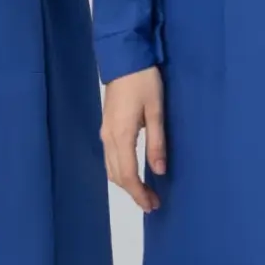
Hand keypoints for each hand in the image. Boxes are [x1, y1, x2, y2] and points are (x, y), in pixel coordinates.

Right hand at [102, 67, 166, 211]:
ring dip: (126, 183)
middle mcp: (108, 138)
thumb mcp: (156, 111)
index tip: (152, 205)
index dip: (139, 193)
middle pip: (116, 175)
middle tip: (152, 203)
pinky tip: (134, 173)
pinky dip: (121, 171)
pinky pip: (110, 158)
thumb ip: (157, 143)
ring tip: (145, 192)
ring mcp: (105, 132)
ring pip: (111, 168)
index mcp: (121, 135)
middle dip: (133, 192)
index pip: (127, 174)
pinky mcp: (107, 127)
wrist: (124, 58)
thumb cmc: (144, 82)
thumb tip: (158, 171)